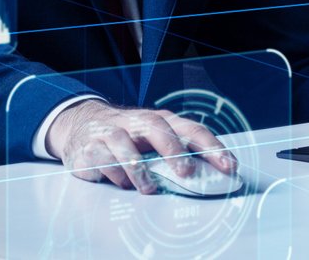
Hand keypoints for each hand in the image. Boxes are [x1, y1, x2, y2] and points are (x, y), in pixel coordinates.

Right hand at [44, 99, 233, 192]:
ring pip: (123, 142)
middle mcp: (135, 123)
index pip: (188, 128)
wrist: (79, 123)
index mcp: (158, 121)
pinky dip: (113, 171)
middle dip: (173, 149)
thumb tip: (210, 180)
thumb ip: (177, 157)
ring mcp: (110, 133)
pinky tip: (122, 183)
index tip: (229, 166)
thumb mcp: (152, 142)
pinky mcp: (89, 147)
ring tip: (149, 188)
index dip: (210, 146)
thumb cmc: (127, 137)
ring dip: (138, 166)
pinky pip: (100, 157)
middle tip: (187, 172)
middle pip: (156, 127)